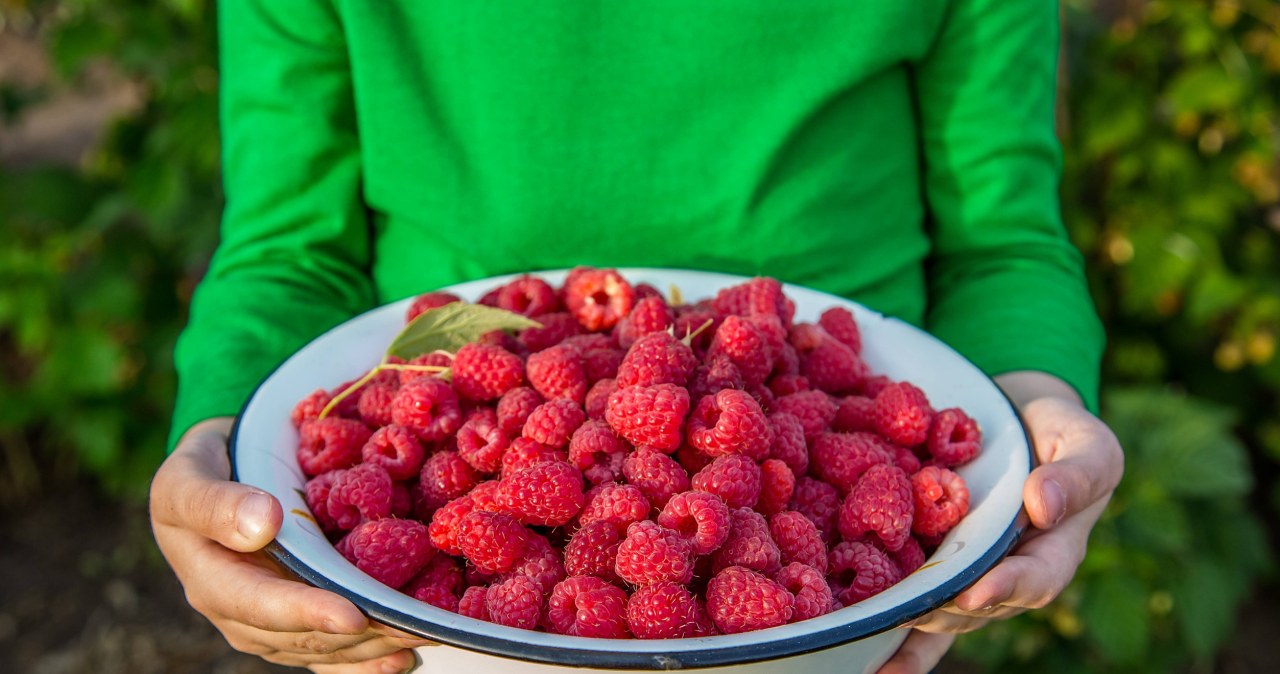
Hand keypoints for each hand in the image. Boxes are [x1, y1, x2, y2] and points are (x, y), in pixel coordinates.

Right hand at [150, 417, 432, 672]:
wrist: (214, 475)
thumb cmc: (202, 470)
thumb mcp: (189, 477)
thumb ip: (217, 502)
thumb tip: (264, 522)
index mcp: (211, 580)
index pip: (262, 604)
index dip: (308, 612)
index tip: (353, 616)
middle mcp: (240, 613)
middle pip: (302, 634)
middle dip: (358, 634)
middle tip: (411, 626)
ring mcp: (268, 622)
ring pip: (322, 647)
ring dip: (371, 645)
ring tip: (420, 634)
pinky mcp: (292, 621)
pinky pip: (329, 650)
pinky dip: (365, 658)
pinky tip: (402, 657)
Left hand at [877, 372, 1123, 673]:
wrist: (1015, 421)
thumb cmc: (1059, 434)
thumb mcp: (1085, 443)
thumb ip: (1076, 473)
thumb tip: (1044, 505)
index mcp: (1054, 551)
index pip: (1036, 579)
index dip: (1006, 588)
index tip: (976, 591)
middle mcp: (1009, 574)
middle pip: (977, 606)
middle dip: (942, 612)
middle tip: (909, 612)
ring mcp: (969, 575)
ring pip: (942, 612)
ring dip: (909, 625)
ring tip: (873, 632)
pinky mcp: (934, 567)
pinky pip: (917, 606)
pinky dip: (895, 638)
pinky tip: (869, 662)